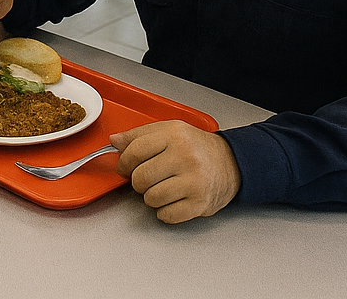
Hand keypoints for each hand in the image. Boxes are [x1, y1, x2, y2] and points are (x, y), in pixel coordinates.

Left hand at [110, 121, 241, 223]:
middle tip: (146, 178)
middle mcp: (185, 157)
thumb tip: (114, 140)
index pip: (135, 151)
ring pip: (151, 198)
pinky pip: (166, 215)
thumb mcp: (170, 131)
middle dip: (138, 181)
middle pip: (140, 177)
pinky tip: (172, 200)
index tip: (124, 166)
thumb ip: (140, 134)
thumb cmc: (198, 148)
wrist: (232, 163)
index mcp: (175, 136)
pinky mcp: (199, 204)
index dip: (123, 162)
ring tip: (162, 188)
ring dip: (151, 197)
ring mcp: (194, 182)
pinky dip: (164, 211)